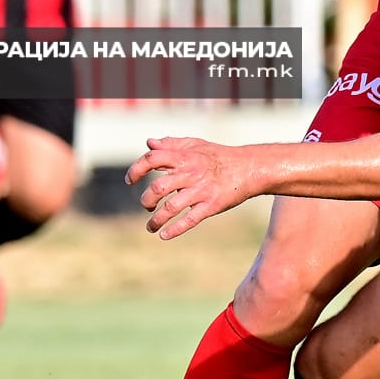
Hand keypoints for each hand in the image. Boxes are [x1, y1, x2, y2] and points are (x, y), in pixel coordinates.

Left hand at [127, 136, 259, 239]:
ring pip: (171, 208)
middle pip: (158, 187)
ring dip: (156, 220)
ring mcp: (201, 190)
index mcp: (184, 157)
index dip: (136, 169)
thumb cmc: (219, 156)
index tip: (130, 180)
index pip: (152, 159)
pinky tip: (165, 235)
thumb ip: (172, 144)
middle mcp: (190, 173)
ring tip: (151, 227)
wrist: (249, 167)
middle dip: (147, 200)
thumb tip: (149, 143)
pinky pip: (190, 220)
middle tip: (147, 205)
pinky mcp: (211, 205)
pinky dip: (175, 229)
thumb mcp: (196, 144)